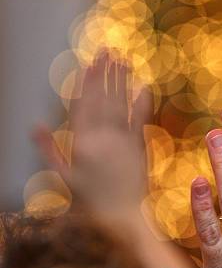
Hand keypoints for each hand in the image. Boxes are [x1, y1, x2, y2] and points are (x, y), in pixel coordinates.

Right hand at [34, 54, 151, 216]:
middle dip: (104, 74)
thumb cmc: (90, 199)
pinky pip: (140, 120)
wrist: (123, 216)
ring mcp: (123, 141)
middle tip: (107, 50)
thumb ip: (49, 149)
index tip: (88, 64)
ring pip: (121, 104)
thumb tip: (34, 125)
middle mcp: (103, 139)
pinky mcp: (139, 147)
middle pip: (103, 99)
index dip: (86, 83)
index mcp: (82, 144)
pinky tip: (142, 85)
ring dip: (121, 80)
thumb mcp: (64, 176)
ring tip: (121, 59)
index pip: (83, 107)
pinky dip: (142, 102)